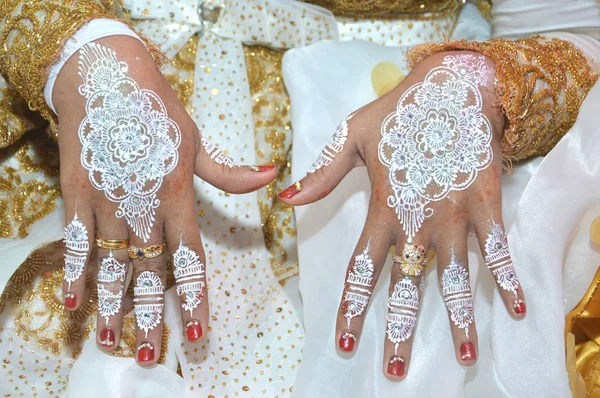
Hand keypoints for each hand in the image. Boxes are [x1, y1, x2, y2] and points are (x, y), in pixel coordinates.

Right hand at [55, 36, 276, 366]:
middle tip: (152, 356)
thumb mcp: (197, 139)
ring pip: (112, 264)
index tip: (197, 331)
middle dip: (152, 316)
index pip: (189, 258)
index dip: (194, 297)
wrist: (108, 76)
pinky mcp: (77, 192)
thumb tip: (271, 176)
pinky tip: (72, 299)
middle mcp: (143, 205)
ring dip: (113, 305)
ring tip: (114, 340)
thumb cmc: (159, 109)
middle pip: (149, 272)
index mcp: (178, 195)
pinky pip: (76, 239)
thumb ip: (228, 172)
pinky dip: (74, 270)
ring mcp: (108, 201)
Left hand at [278, 51, 525, 379]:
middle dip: (402, 331)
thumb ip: (322, 173)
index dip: (354, 308)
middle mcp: (419, 222)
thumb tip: (286, 198)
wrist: (451, 88)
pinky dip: (507, 278)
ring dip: (460, 317)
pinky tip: (516, 307)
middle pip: (408, 287)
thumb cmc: (398, 113)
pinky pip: (497, 249)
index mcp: (384, 210)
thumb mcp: (350, 137)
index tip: (347, 341)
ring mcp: (456, 217)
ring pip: (456, 277)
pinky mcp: (486, 206)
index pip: (364, 269)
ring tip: (466, 353)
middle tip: (395, 370)